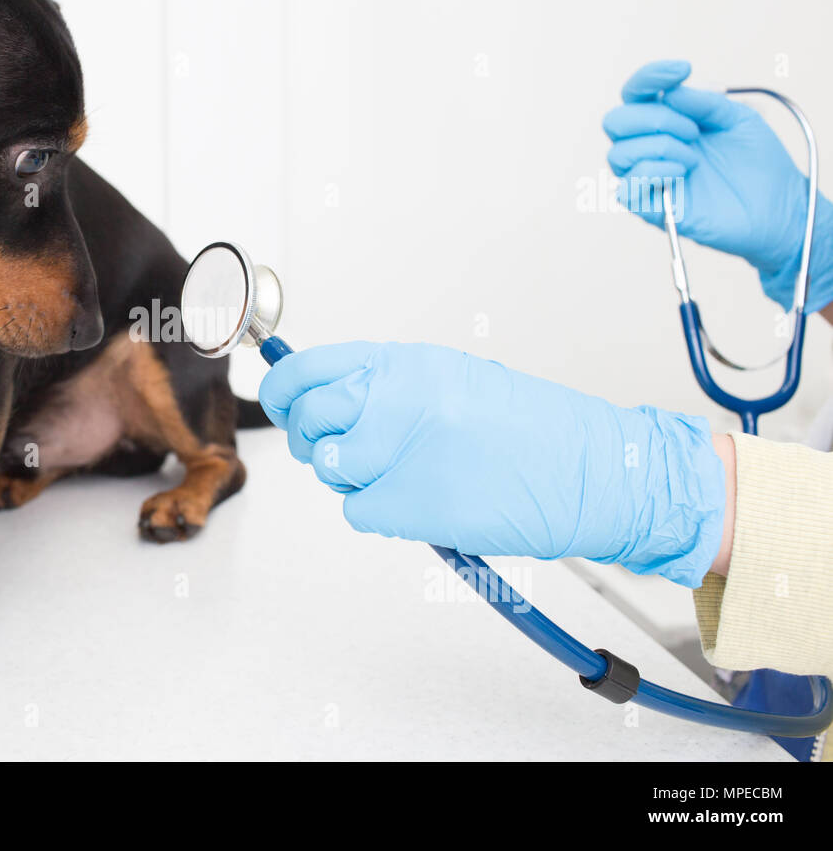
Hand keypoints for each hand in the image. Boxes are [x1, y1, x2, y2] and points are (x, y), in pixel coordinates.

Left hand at [259, 341, 728, 586]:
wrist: (592, 471)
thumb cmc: (533, 430)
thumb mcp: (454, 380)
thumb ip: (388, 384)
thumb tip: (330, 398)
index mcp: (407, 362)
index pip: (308, 368)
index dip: (284, 391)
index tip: (283, 404)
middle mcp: (396, 397)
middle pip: (310, 421)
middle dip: (317, 442)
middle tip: (348, 451)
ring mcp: (399, 449)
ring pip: (330, 468)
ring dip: (354, 478)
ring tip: (403, 475)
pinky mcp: (408, 501)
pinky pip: (357, 511)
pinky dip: (381, 514)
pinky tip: (421, 501)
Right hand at [603, 59, 832, 311]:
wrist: (777, 206)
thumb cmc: (757, 162)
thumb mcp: (737, 118)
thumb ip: (704, 102)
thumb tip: (669, 93)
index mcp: (667, 122)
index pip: (636, 94)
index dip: (650, 77)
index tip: (683, 69)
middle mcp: (651, 148)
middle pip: (615, 122)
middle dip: (653, 118)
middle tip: (694, 130)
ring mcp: (650, 178)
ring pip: (618, 153)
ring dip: (660, 147)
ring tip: (695, 158)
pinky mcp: (652, 209)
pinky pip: (626, 190)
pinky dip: (652, 173)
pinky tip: (683, 172)